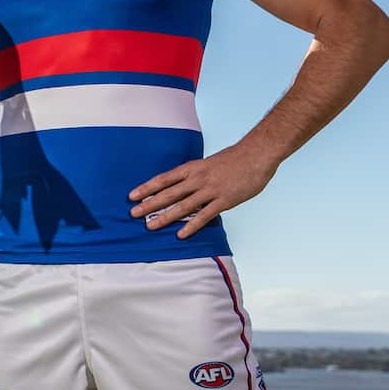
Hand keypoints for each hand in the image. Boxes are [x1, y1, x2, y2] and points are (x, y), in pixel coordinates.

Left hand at [128, 144, 277, 238]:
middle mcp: (197, 179)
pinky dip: (191, 226)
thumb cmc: (233, 159)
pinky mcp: (224, 201)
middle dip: (149, 204)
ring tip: (150, 226)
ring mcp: (210, 190)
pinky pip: (204, 216)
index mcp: (191, 168)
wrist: (256, 154)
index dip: (147, 188)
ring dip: (164, 217)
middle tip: (133, 214)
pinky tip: (180, 234)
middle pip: (168, 193)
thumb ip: (195, 175)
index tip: (132, 196)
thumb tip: (182, 185)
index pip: (163, 179)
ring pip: (182, 206)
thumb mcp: (207, 163)